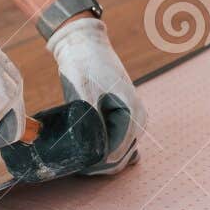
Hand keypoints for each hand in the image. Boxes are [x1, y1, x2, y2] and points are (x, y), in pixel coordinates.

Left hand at [46, 17, 145, 174]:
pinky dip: (102, 150)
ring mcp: (131, 120)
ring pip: (118, 153)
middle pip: (120, 158)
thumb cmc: (84, 64)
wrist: (84, 43)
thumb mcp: (84, 92)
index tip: (73, 166)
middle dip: (97, 165)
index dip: (95, 164)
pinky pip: (116, 144)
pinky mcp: (121, 118)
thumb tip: (90, 150)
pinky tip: (85, 150)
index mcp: (133, 115)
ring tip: (75, 158)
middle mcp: (138, 120)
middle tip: (71, 165)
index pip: (117, 153)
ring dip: (100, 160)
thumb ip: (90, 122)